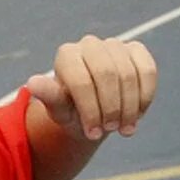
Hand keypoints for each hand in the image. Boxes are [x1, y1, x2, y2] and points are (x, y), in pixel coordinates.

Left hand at [27, 35, 156, 141]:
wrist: (91, 109)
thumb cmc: (71, 110)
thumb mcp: (59, 110)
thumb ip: (49, 97)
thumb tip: (32, 83)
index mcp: (66, 55)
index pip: (81, 81)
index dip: (90, 111)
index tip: (92, 135)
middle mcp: (89, 44)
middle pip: (108, 75)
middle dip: (111, 108)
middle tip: (110, 130)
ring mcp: (114, 44)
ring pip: (129, 75)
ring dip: (129, 107)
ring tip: (124, 129)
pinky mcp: (136, 50)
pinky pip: (147, 71)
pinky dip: (145, 96)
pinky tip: (137, 115)